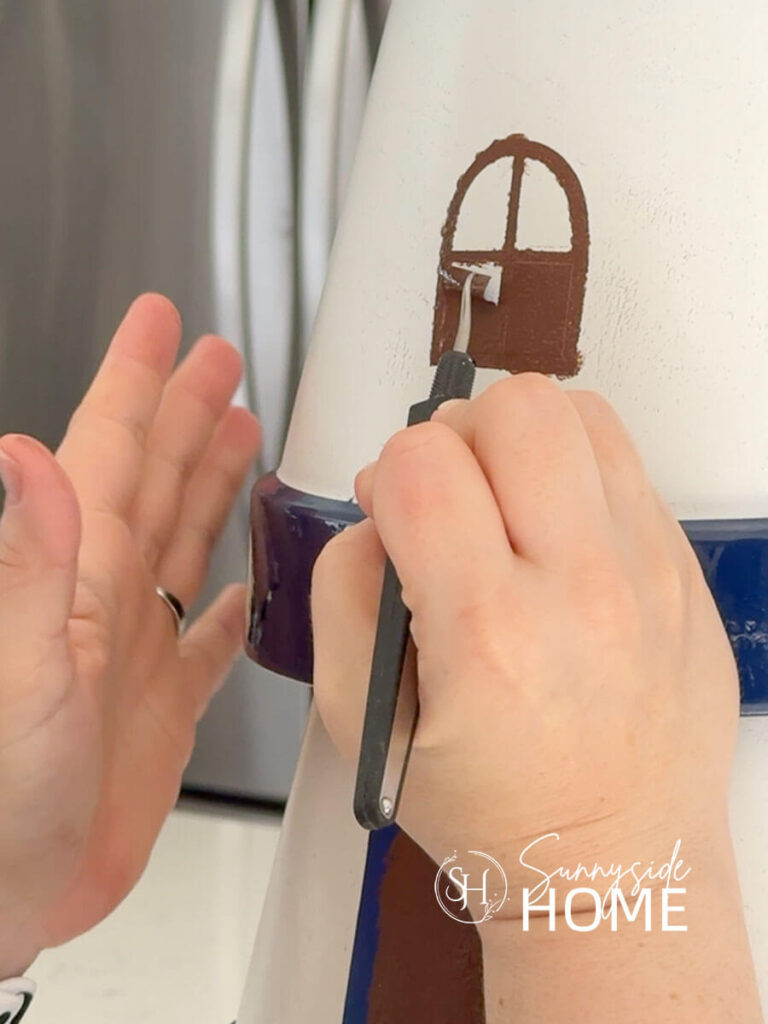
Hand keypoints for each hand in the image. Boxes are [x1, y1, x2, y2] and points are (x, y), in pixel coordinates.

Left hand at [0, 295, 259, 973]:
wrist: (9, 893)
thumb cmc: (4, 794)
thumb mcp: (20, 668)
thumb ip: (31, 562)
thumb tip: (28, 456)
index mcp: (81, 577)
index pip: (110, 451)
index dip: (136, 381)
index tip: (160, 324)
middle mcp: (110, 600)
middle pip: (158, 480)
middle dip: (186, 413)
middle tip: (217, 362)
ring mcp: (139, 649)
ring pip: (187, 542)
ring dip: (213, 484)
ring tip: (239, 436)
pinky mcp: (165, 704)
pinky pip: (210, 638)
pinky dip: (233, 607)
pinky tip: (249, 588)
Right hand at [311, 374, 760, 1020]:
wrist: (614, 869)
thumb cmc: (494, 812)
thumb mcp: (364, 723)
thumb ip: (344, 594)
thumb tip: (377, 513)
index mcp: (489, 633)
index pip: (421, 465)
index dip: (388, 473)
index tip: (393, 511)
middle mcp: (585, 590)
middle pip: (516, 410)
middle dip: (459, 434)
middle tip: (453, 494)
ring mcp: (652, 574)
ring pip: (583, 415)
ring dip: (524, 441)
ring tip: (507, 503)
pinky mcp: (687, 574)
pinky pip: (628, 465)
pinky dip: (576, 474)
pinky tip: (556, 532)